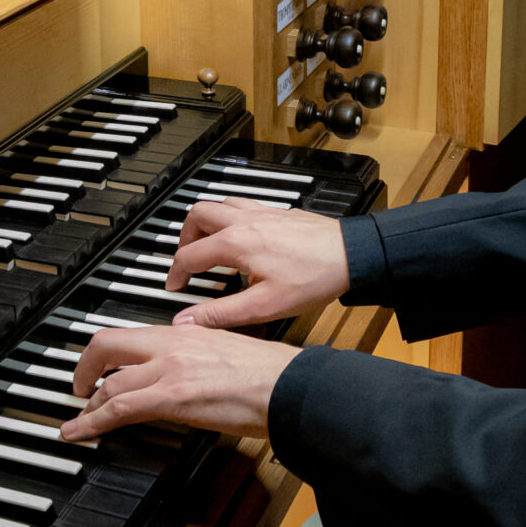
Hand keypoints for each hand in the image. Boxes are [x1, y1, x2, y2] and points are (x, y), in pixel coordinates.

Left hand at [61, 324, 300, 440]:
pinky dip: (92, 422)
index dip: (103, 351)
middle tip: (77, 389)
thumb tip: (183, 369)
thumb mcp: (226, 350)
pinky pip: (120, 409)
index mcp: (186, 331)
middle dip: (83, 370)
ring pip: (110, 384)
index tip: (96, 365)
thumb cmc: (270, 374)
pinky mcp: (173, 397)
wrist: (287, 387)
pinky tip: (81, 432)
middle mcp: (172, 344)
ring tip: (77, 422)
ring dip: (87, 407)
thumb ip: (197, 354)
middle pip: (107, 347)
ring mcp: (170, 370)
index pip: (130, 334)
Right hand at [163, 198, 350, 328]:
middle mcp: (245, 221)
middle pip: (198, 216)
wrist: (351, 256)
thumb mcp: (263, 306)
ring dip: (208, 223)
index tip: (174, 286)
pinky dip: (232, 218)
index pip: (189, 255)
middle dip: (185, 238)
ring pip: (221, 204)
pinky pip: (244, 205)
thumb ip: (220, 314)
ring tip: (208, 244)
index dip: (175, 273)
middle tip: (186, 259)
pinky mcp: (279, 212)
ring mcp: (263, 213)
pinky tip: (242, 236)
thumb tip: (187, 322)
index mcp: (236, 243)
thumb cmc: (314, 278)